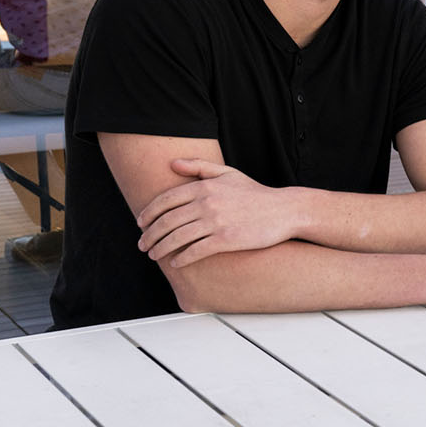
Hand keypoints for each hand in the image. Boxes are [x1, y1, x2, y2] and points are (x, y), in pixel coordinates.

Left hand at [136, 158, 297, 265]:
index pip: (165, 200)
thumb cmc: (256, 194)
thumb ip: (199, 166)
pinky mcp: (226, 240)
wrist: (284, 211)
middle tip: (142, 244)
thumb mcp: (228, 174)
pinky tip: (175, 263)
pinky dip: (181, 258)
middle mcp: (207, 203)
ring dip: (160, 248)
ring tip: (153, 255)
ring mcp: (216, 222)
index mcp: (204, 187)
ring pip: (176, 237)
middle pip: (166, 221)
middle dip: (149, 235)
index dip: (148, 213)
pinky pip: (195, 251)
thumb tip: (172, 163)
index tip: (141, 223)